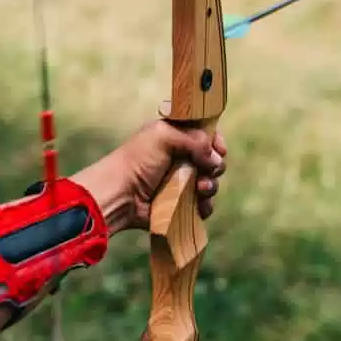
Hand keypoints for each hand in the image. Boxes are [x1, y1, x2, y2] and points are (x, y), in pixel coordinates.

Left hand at [72, 119, 226, 232]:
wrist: (121, 194)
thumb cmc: (138, 160)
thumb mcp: (163, 136)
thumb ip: (195, 139)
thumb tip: (216, 158)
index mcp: (175, 136)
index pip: (205, 134)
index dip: (215, 141)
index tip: (220, 149)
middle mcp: (180, 158)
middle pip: (212, 160)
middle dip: (215, 166)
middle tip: (208, 170)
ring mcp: (180, 182)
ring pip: (210, 183)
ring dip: (211, 186)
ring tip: (200, 189)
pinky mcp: (180, 204)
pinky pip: (202, 205)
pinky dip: (204, 206)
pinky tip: (199, 205)